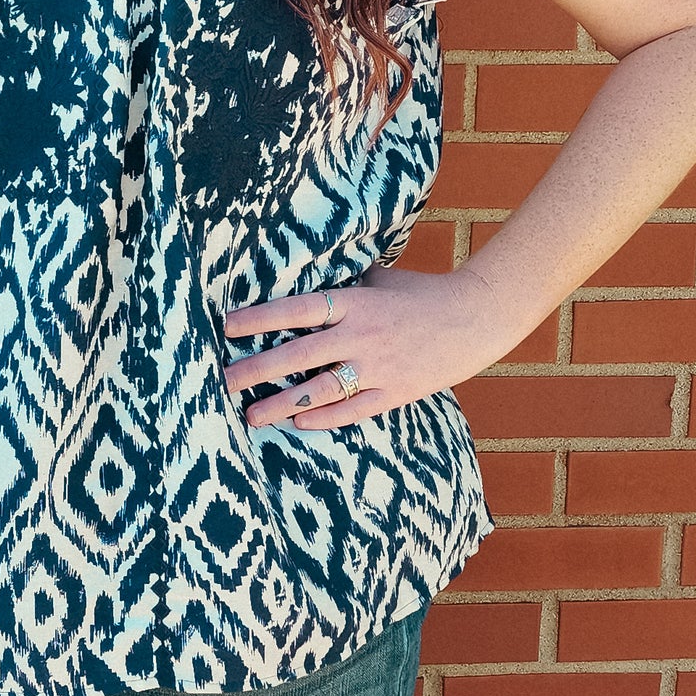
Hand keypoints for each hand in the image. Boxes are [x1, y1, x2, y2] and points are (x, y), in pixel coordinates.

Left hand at [222, 264, 510, 432]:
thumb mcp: (380, 278)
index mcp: (354, 301)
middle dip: (256, 370)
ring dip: (281, 405)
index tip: (227, 326)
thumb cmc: (422, 293)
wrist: (475, 318)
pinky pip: (353, 410)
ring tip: (250, 416)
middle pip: (298, 355)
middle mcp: (361, 335)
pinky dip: (324, 418)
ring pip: (319, 391)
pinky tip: (298, 424)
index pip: (297, 309)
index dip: (261, 317)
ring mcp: (378, 367)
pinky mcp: (395, 392)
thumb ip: (344, 282)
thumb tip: (306, 271)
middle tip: (221, 381)